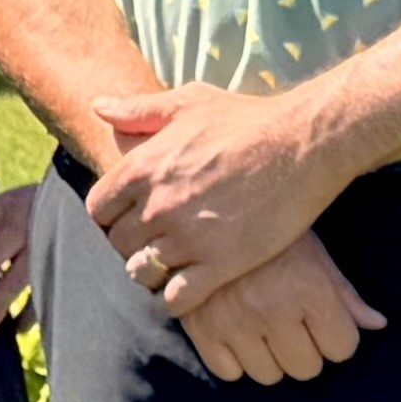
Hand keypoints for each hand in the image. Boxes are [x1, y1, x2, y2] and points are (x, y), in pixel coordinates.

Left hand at [0, 188, 43, 339]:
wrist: (81, 206)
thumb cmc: (32, 207)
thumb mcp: (7, 201)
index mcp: (6, 212)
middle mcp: (21, 232)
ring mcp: (40, 252)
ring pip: (15, 283)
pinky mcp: (56, 269)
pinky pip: (42, 295)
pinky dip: (29, 315)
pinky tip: (16, 330)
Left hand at [82, 81, 349, 312]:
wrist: (303, 145)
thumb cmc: (247, 119)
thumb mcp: (187, 102)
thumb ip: (138, 110)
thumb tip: (98, 107)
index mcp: (143, 168)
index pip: (98, 210)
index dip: (111, 216)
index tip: (131, 217)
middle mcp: (157, 206)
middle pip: (119, 243)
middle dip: (132, 244)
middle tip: (155, 242)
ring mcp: (187, 237)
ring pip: (142, 272)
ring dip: (151, 272)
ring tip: (170, 265)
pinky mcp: (220, 264)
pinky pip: (177, 298)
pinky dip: (176, 299)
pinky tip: (190, 288)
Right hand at [175, 230, 389, 383]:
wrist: (205, 207)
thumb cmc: (272, 233)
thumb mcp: (314, 254)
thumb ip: (345, 294)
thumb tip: (377, 325)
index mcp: (309, 288)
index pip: (342, 348)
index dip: (336, 335)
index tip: (322, 318)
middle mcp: (272, 308)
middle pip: (307, 368)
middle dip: (305, 349)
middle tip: (291, 324)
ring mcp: (232, 320)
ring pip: (269, 375)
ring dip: (270, 358)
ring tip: (261, 327)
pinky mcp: (199, 327)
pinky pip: (228, 372)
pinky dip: (233, 359)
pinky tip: (234, 333)